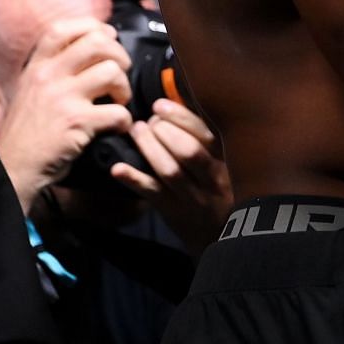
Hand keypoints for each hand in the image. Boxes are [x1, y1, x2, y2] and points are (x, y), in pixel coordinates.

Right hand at [0, 16, 133, 211]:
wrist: (13, 167)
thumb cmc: (27, 132)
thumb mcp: (30, 90)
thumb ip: (54, 69)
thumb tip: (91, 48)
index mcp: (37, 67)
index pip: (62, 28)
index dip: (92, 26)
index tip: (107, 37)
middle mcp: (48, 76)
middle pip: (96, 42)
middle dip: (119, 55)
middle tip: (120, 73)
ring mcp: (62, 97)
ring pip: (111, 71)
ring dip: (123, 87)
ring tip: (118, 100)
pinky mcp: (77, 121)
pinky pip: (117, 111)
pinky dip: (125, 120)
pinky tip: (117, 126)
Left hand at [109, 98, 235, 254]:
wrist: (221, 237)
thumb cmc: (220, 191)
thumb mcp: (226, 164)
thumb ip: (208, 140)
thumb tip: (176, 107)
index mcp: (227, 161)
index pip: (206, 134)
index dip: (181, 117)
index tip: (160, 106)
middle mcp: (213, 179)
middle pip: (188, 151)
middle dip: (164, 131)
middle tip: (148, 121)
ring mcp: (193, 198)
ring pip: (169, 170)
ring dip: (149, 148)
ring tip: (136, 131)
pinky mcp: (173, 212)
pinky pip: (152, 194)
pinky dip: (133, 180)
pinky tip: (117, 168)